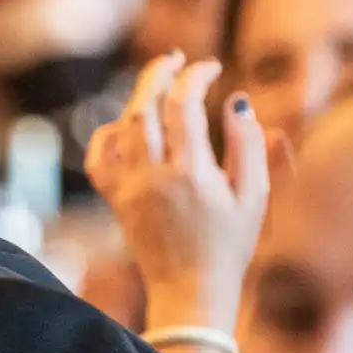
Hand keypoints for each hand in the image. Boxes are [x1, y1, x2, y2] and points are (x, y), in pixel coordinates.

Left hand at [86, 52, 273, 328]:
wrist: (191, 293)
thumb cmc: (231, 246)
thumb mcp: (254, 197)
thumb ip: (249, 146)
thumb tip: (238, 102)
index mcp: (192, 173)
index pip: (184, 104)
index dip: (195, 76)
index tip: (210, 68)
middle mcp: (154, 177)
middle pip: (145, 108)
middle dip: (158, 74)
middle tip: (175, 60)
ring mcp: (130, 189)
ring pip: (122, 128)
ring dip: (138, 100)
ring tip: (158, 88)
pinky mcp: (116, 202)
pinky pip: (99, 159)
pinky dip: (107, 135)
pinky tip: (125, 126)